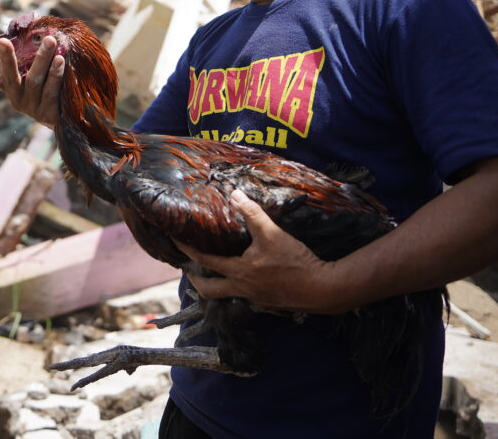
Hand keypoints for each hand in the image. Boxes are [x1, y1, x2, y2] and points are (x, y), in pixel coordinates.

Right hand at [0, 36, 63, 127]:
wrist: (69, 118)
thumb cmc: (50, 86)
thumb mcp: (37, 72)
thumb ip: (31, 57)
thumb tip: (36, 25)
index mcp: (10, 88)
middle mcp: (16, 98)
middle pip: (10, 77)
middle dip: (6, 59)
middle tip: (3, 41)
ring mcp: (30, 107)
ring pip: (34, 81)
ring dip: (42, 59)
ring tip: (50, 41)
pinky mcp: (46, 114)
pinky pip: (50, 91)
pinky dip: (55, 74)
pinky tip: (60, 61)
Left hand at [175, 190, 351, 313]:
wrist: (323, 289)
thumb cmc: (295, 262)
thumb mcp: (273, 234)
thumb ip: (253, 214)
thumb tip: (234, 195)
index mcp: (239, 272)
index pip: (204, 260)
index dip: (186, 249)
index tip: (174, 240)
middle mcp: (242, 289)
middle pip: (209, 290)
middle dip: (196, 281)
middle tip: (189, 269)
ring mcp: (255, 299)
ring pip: (227, 296)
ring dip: (217, 285)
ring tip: (215, 272)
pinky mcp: (268, 303)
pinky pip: (245, 297)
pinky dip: (239, 288)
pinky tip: (245, 277)